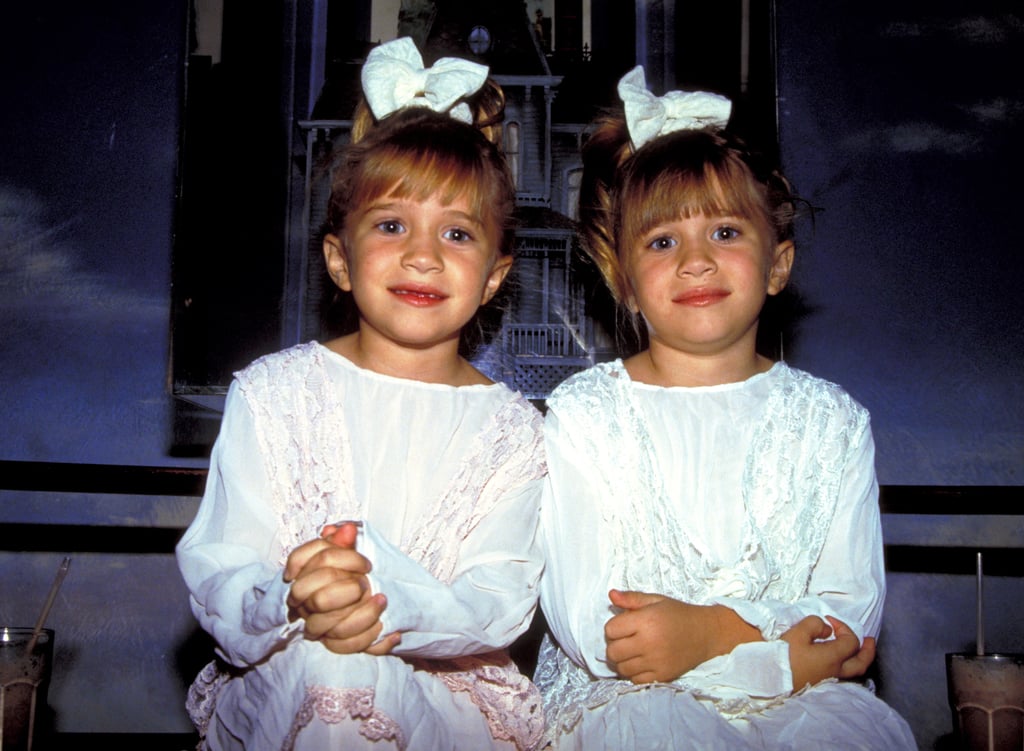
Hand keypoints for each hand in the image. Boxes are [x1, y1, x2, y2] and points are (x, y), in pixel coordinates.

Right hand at [284, 523, 396, 653]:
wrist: (363, 600)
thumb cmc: (349, 571)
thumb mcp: (346, 552)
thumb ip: (344, 541)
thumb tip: (348, 529)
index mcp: (303, 575)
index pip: (309, 565)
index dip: (342, 559)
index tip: (367, 563)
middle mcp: (304, 603)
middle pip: (318, 600)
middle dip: (348, 590)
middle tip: (368, 583)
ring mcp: (317, 625)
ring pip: (332, 628)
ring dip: (363, 615)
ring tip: (383, 601)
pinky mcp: (333, 644)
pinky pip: (346, 647)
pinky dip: (369, 639)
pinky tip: (389, 630)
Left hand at [604, 590, 759, 683]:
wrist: (705, 633)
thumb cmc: (678, 614)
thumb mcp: (655, 600)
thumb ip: (631, 598)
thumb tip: (611, 595)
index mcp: (645, 621)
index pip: (610, 630)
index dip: (613, 627)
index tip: (623, 625)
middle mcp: (649, 643)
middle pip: (612, 652)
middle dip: (614, 645)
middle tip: (625, 639)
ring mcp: (655, 662)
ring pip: (621, 668)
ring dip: (622, 660)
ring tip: (632, 651)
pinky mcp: (662, 676)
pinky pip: (635, 680)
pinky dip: (633, 673)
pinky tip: (641, 662)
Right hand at [781, 615, 874, 689]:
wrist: (768, 678)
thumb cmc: (784, 655)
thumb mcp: (798, 632)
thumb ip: (815, 625)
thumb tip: (826, 630)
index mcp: (833, 658)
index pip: (851, 641)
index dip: (843, 627)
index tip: (828, 621)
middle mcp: (835, 671)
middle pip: (861, 663)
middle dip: (868, 650)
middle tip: (870, 640)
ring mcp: (827, 680)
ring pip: (852, 671)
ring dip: (857, 658)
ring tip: (856, 650)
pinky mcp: (817, 683)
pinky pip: (840, 674)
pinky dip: (846, 665)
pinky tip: (836, 659)